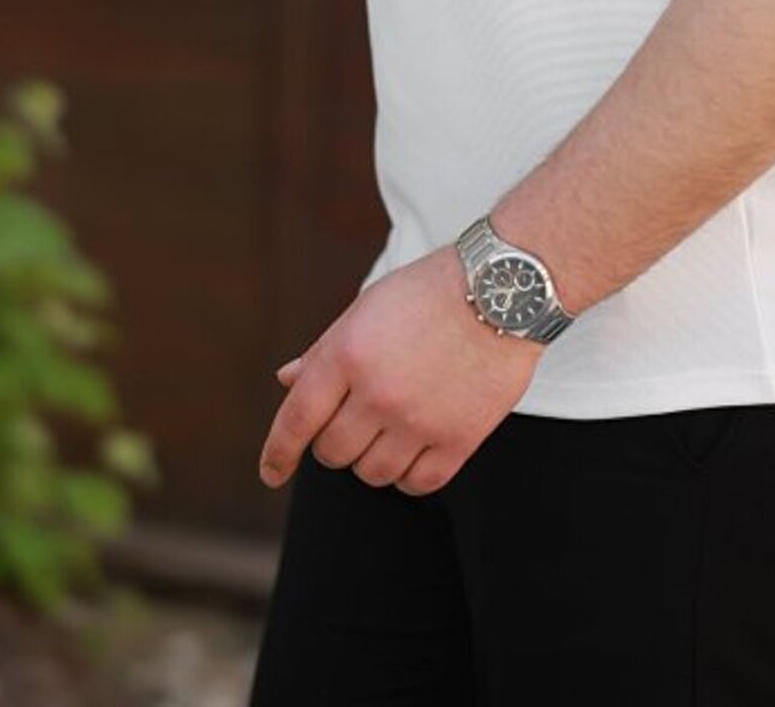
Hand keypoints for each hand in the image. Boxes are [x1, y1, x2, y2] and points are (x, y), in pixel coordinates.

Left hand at [259, 244, 543, 496]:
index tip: (271, 472)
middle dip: (336, 441)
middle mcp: (378, 392)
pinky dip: (409, 474)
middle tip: (358, 417)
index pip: (297, 420)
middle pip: (333, 452)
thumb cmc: (429, 293)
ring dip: (373, 457)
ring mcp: (419, 420)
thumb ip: (325, 351)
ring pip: (371, 474)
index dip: (278, 453)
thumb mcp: (367, 309)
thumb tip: (286, 381)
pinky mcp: (458, 439)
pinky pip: (416, 484)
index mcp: (348, 354)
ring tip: (392, 426)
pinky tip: (416, 447)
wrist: (503, 291)